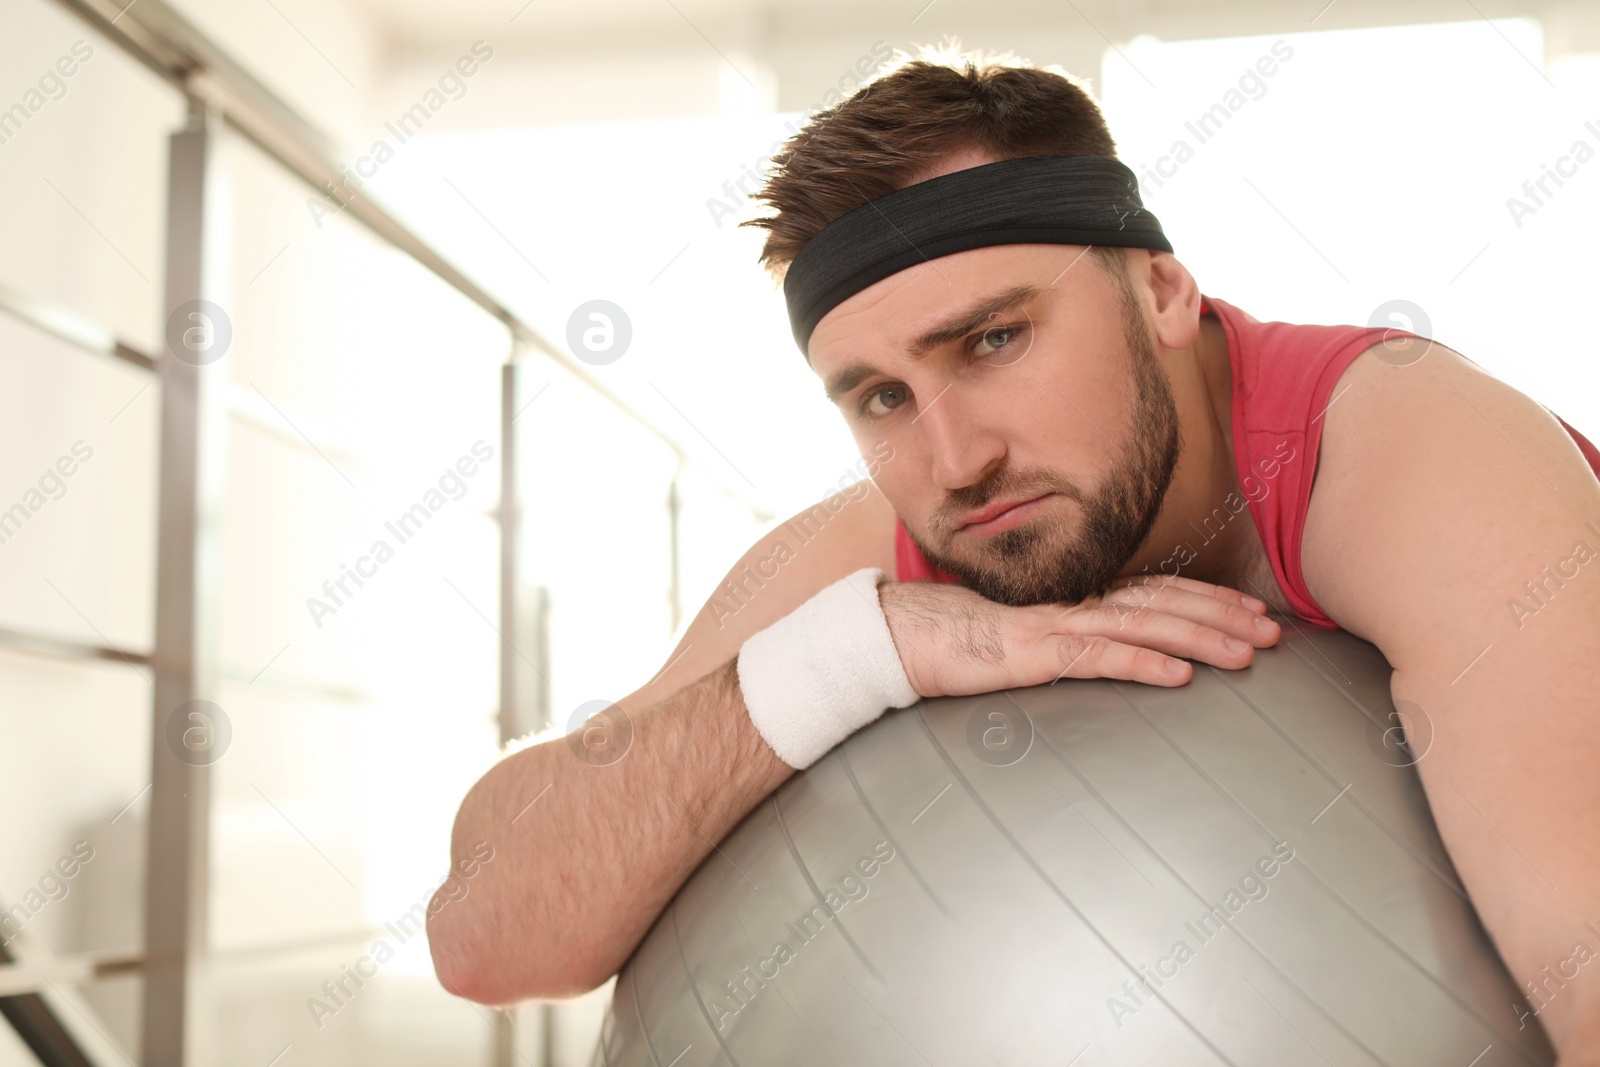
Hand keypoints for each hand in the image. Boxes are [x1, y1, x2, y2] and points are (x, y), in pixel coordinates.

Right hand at [879, 573, 1280, 698]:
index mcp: (1073, 602)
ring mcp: (1051, 626)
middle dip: (1222, 616)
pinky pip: (1094, 655)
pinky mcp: (1028, 652)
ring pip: (1140, 624)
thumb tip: (1110, 657)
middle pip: (1161, 603)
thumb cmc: (953, 643)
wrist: (892, 637)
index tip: (1253, 614)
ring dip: (1198, 638)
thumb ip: (1066, 645)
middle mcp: (1070, 606)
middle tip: (1273, 633)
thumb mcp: (1023, 646)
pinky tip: (1178, 676)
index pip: (1154, 593)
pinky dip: (1140, 661)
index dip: (1207, 599)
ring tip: (1245, 654)